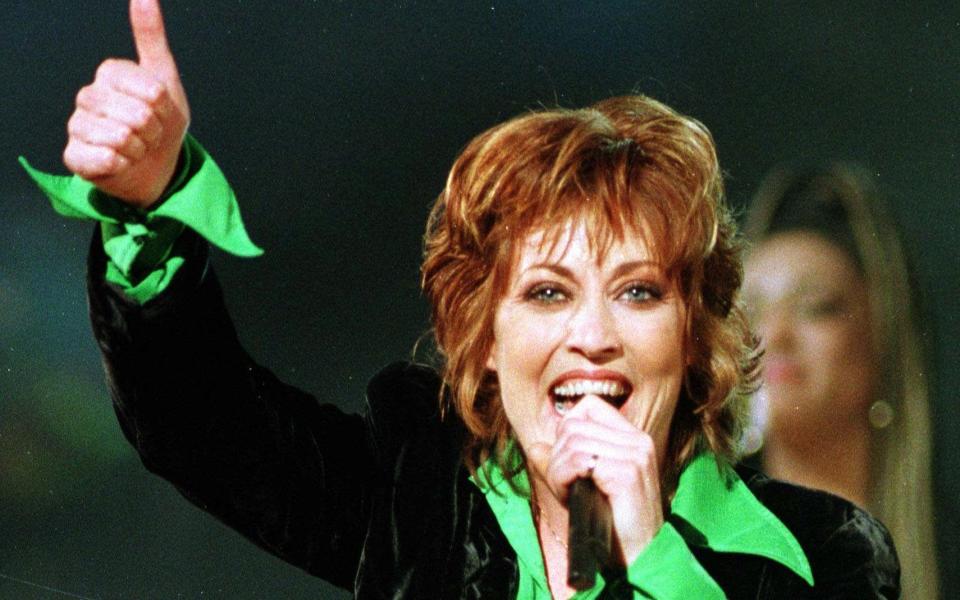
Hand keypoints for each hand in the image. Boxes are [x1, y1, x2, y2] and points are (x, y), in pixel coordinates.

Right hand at [63, 0, 189, 207]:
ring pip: (121, 138)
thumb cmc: (161, 122)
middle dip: (153, 131)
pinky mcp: (74, 155)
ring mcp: (78, 125)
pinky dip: (122, 165)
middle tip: (149, 133)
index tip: (159, 111)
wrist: (158, 165)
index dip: (164, 108)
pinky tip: (120, 162)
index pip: (151, 92)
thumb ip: (152, 37)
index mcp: (110, 73)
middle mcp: (88, 95)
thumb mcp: (166, 78)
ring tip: (136, 147)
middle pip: (138, 116)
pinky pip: (105, 159)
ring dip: (139, 149)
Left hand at [527, 396, 663, 565]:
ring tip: (569, 494)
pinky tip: (573, 498)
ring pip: (572, 443)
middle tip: (565, 486)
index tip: (569, 459)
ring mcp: (635, 455)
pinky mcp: (627, 472)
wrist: (640, 557)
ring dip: (558, 472)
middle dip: (558, 456)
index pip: (590, 405)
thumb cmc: (612, 523)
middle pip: (574, 425)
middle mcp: (638, 441)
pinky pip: (578, 462)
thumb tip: (535, 446)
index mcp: (633, 438)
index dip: (568, 428)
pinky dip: (563, 481)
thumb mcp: (585, 486)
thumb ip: (561, 462)